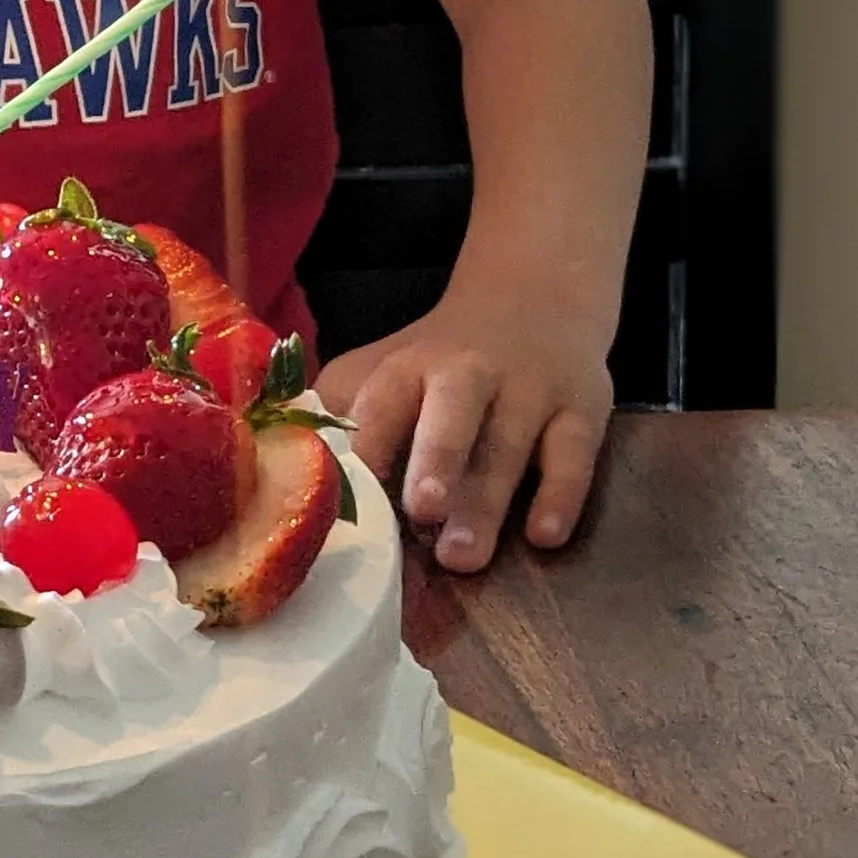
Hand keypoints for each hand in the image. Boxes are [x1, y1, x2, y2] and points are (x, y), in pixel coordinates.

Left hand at [317, 292, 611, 574]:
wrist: (533, 301)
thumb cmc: (437, 361)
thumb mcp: (382, 369)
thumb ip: (338, 413)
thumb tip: (274, 470)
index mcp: (408, 366)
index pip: (383, 399)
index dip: (366, 442)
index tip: (345, 491)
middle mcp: (470, 373)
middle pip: (454, 410)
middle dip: (438, 459)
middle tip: (421, 511)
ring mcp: (530, 391)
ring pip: (511, 443)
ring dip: (487, 501)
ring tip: (464, 556)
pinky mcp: (582, 409)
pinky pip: (576, 454)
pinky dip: (561, 494)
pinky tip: (543, 536)